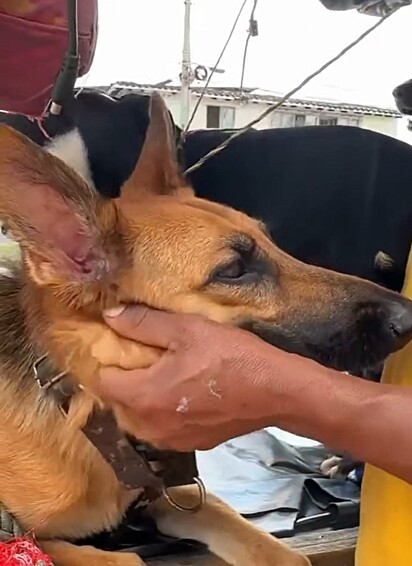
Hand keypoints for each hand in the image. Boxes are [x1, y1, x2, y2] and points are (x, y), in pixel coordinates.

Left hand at [99, 305, 285, 449]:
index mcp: (144, 397)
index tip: (123, 348)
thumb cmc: (230, 357)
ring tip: (167, 376)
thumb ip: (143, 323)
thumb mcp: (187, 330)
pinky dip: (165, 413)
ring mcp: (173, 441)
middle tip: (147, 359)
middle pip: (119, 403)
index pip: (104, 382)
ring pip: (140, 419)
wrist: (276, 391)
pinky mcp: (193, 445)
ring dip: (145, 399)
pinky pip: (163, 429)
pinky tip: (187, 394)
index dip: (110, 361)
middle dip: (127, 381)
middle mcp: (151, 427)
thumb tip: (110, 316)